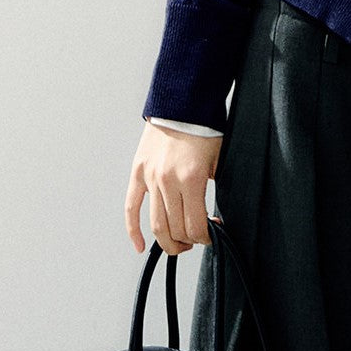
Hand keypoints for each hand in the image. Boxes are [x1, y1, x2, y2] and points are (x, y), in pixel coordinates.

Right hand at [125, 121, 223, 255]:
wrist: (182, 104)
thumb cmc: (204, 130)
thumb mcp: (218, 161)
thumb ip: (213, 189)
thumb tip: (213, 217)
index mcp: (191, 179)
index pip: (195, 226)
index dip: (205, 238)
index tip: (211, 235)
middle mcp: (168, 181)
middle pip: (176, 228)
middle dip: (188, 241)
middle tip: (196, 241)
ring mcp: (150, 178)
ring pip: (156, 223)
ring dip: (168, 241)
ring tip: (178, 245)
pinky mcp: (138, 173)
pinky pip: (131, 208)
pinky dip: (133, 231)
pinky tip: (140, 246)